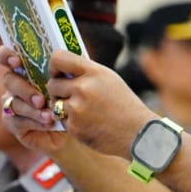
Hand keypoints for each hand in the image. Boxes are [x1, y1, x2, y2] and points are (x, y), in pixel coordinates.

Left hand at [0, 46, 155, 159]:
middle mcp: (83, 88)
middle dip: (58, 91)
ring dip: (63, 107)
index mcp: (93, 72)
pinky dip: (71, 122)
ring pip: (55, 104)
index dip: (53, 66)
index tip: (56, 73)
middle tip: (71, 96)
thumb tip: (62, 68)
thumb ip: (86, 72)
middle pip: (52, 84)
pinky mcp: (74, 127)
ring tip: (84, 111)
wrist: (138, 133)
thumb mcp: (109, 79)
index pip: (59, 58)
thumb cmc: (124, 104)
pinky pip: (61, 121)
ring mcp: (77, 109)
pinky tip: (88, 123)